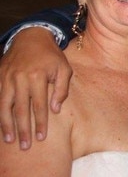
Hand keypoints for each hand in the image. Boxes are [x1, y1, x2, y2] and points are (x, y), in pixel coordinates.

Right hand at [0, 27, 71, 149]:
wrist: (31, 37)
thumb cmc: (51, 56)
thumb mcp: (64, 69)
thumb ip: (61, 89)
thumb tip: (55, 110)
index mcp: (38, 77)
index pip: (39, 106)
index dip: (40, 123)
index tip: (41, 138)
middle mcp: (20, 79)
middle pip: (21, 110)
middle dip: (23, 129)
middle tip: (25, 146)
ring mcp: (7, 78)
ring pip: (5, 106)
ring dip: (6, 125)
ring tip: (10, 140)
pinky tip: (1, 124)